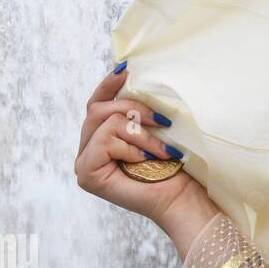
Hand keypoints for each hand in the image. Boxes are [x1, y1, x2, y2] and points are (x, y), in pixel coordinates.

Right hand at [75, 66, 213, 231]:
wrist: (183, 198)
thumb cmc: (174, 166)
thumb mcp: (155, 128)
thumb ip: (137, 108)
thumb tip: (130, 71)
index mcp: (102, 137)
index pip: (97, 103)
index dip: (108, 84)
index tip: (126, 68)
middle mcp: (89, 149)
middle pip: (97, 109)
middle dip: (133, 109)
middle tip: (163, 121)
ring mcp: (85, 163)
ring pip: (105, 122)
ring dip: (141, 133)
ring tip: (163, 150)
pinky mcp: (86, 174)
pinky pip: (105, 141)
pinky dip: (131, 148)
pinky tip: (147, 161)